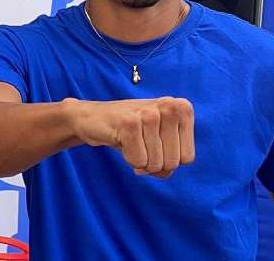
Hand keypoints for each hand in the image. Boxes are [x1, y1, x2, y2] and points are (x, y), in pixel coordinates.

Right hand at [66, 96, 194, 177]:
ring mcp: (149, 113)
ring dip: (139, 160)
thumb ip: (171, 160)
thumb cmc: (130, 131)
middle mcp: (169, 107)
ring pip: (155, 164)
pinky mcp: (129, 122)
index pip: (187, 158)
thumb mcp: (159, 141)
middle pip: (173, 162)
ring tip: (129, 141)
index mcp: (182, 108)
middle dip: (153, 163)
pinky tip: (121, 140)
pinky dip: (128, 158)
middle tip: (139, 145)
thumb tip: (163, 171)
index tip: (153, 144)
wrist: (92, 117)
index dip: (167, 160)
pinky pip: (138, 161)